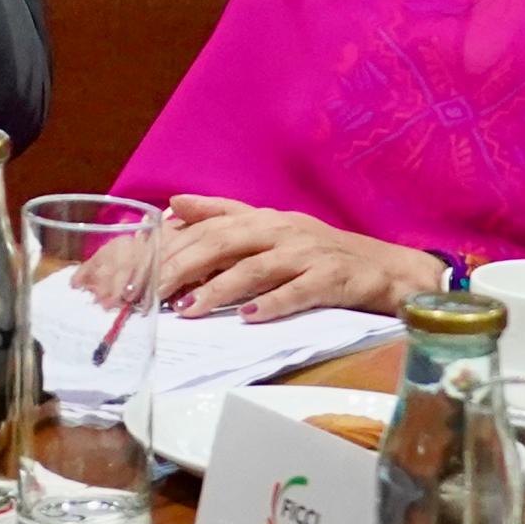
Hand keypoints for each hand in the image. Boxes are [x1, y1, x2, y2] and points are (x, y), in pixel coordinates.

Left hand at [99, 194, 445, 320]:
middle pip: (222, 243)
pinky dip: (275, 304)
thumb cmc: (324, 254)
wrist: (393, 269)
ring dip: (220, 289)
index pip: (203, 228)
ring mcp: (310, 254)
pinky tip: (251, 319)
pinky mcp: (336, 279)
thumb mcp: (272, 229)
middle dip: (180, 267)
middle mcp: (281, 230)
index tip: (132, 272)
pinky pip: (302, 291)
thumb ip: (223, 214)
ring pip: (257, 267)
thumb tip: (173, 204)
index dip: (165, 248)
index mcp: (261, 219)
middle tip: (147, 294)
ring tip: (188, 310)